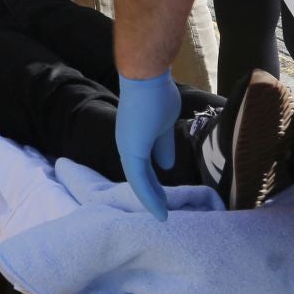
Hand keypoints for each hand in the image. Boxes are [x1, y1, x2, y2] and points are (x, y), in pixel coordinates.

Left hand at [115, 73, 180, 221]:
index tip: (164, 197)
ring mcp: (127, 148)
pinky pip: (139, 179)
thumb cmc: (156, 96)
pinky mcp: (130, 151)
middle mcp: (127, 145)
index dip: (153, 183)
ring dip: (150, 199)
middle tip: (163, 210)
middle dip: (152, 194)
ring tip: (162, 215)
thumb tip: (166, 165)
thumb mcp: (164, 126)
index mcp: (135, 140)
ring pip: (137, 181)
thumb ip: (163, 146)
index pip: (142, 168)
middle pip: (138, 177)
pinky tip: (159, 209)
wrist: (147, 78)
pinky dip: (149, 195)